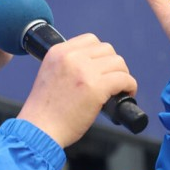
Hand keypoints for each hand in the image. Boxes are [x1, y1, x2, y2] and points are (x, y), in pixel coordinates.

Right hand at [17, 34, 136, 147]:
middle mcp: (70, 57)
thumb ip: (67, 66)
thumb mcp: (49, 76)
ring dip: (122, 75)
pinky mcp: (96, 87)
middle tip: (111, 80)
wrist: (39, 129)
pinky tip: (125, 95)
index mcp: (57, 52)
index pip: (90, 40)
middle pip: (106, 49)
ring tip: (118, 88)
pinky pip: (124, 79)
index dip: (99, 55)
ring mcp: (84, 71)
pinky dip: (129, 86)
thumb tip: (94, 66)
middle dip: (112, 64)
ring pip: (118, 62)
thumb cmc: (44, 111)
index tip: (100, 69)